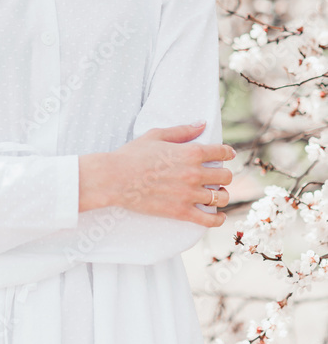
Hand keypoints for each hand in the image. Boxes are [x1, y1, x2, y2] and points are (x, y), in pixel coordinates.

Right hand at [79, 120, 235, 226]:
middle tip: (217, 176)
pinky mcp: (181, 212)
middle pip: (226, 176)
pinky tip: (217, 215)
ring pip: (222, 197)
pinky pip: (210, 219)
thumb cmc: (133, 154)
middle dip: (224, 175)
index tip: (227, 155)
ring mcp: (189, 194)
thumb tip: (202, 124)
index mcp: (190, 152)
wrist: (115, 178)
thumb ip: (182, 130)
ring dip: (222, 195)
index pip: (222, 152)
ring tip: (215, 194)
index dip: (227, 153)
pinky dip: (218, 219)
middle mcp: (194, 173)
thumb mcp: (156, 135)